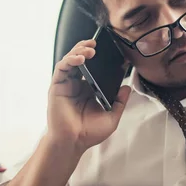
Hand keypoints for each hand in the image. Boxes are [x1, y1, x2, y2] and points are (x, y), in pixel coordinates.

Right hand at [47, 39, 130, 153]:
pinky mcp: (57, 86)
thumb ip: (120, 102)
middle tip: (97, 43)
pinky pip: (62, 68)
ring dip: (79, 50)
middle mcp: (77, 84)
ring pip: (70, 59)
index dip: (100, 57)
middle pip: (80, 58)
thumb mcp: (111, 117)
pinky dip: (70, 60)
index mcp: (88, 88)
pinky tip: (80, 58)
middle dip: (87, 47)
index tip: (112, 51)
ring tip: (90, 49)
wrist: (73, 143)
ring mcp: (66, 84)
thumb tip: (127, 87)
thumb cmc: (89, 132)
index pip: (93, 66)